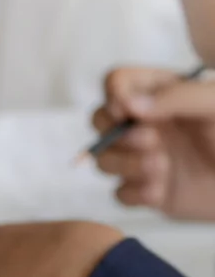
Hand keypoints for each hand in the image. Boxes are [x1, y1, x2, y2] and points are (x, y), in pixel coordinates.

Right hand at [92, 67, 214, 219]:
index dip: (114, 95)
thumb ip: (176, 98)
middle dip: (117, 134)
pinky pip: (120, 193)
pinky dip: (135, 192)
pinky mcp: (150, 191)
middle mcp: (149, 124)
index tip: (128, 111)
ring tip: (160, 168)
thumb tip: (129, 105)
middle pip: (100, 121)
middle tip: (153, 141)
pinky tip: (161, 190)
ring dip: (124, 164)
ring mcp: (146, 158)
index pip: (118, 82)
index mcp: (164, 95)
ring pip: (104, 159)